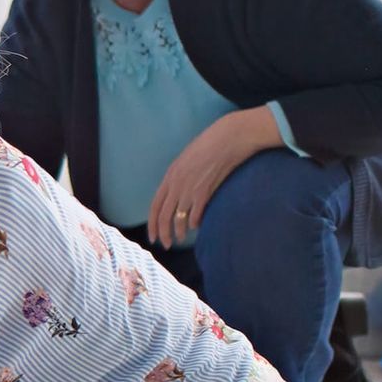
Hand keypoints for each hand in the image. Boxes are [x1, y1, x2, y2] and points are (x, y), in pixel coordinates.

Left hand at [147, 109, 277, 247]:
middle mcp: (176, 184)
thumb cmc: (210, 146)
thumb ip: (179, 177)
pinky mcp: (206, 190)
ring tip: (180, 238)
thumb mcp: (187, 160)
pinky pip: (196, 213)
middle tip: (165, 245)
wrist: (229, 137)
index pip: (154, 206)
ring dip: (179, 231)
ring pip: (179, 217)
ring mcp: (190, 187)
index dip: (152, 223)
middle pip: (164, 215)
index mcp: (170, 176)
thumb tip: (177, 195)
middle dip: (163, 233)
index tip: (152, 236)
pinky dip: (195, 222)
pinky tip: (197, 226)